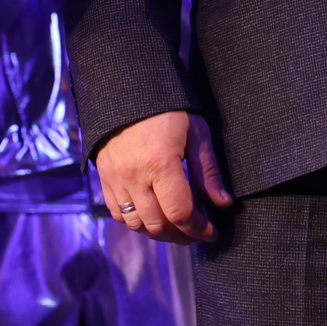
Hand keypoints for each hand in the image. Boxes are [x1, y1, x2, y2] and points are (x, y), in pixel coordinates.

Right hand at [96, 110, 231, 243]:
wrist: (126, 90)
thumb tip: (222, 203)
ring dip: (158, 232)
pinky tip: (150, 217)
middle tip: (196, 233)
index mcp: (160, 163)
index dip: (199, 229)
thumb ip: (208, 171)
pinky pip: (116, 212)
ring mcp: (115, 177)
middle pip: (157, 224)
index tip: (211, 231)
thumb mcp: (196, 133)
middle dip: (181, 235)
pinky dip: (134, 221)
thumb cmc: (168, 110)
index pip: (180, 213)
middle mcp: (134, 175)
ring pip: (135, 223)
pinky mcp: (104, 175)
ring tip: (175, 229)